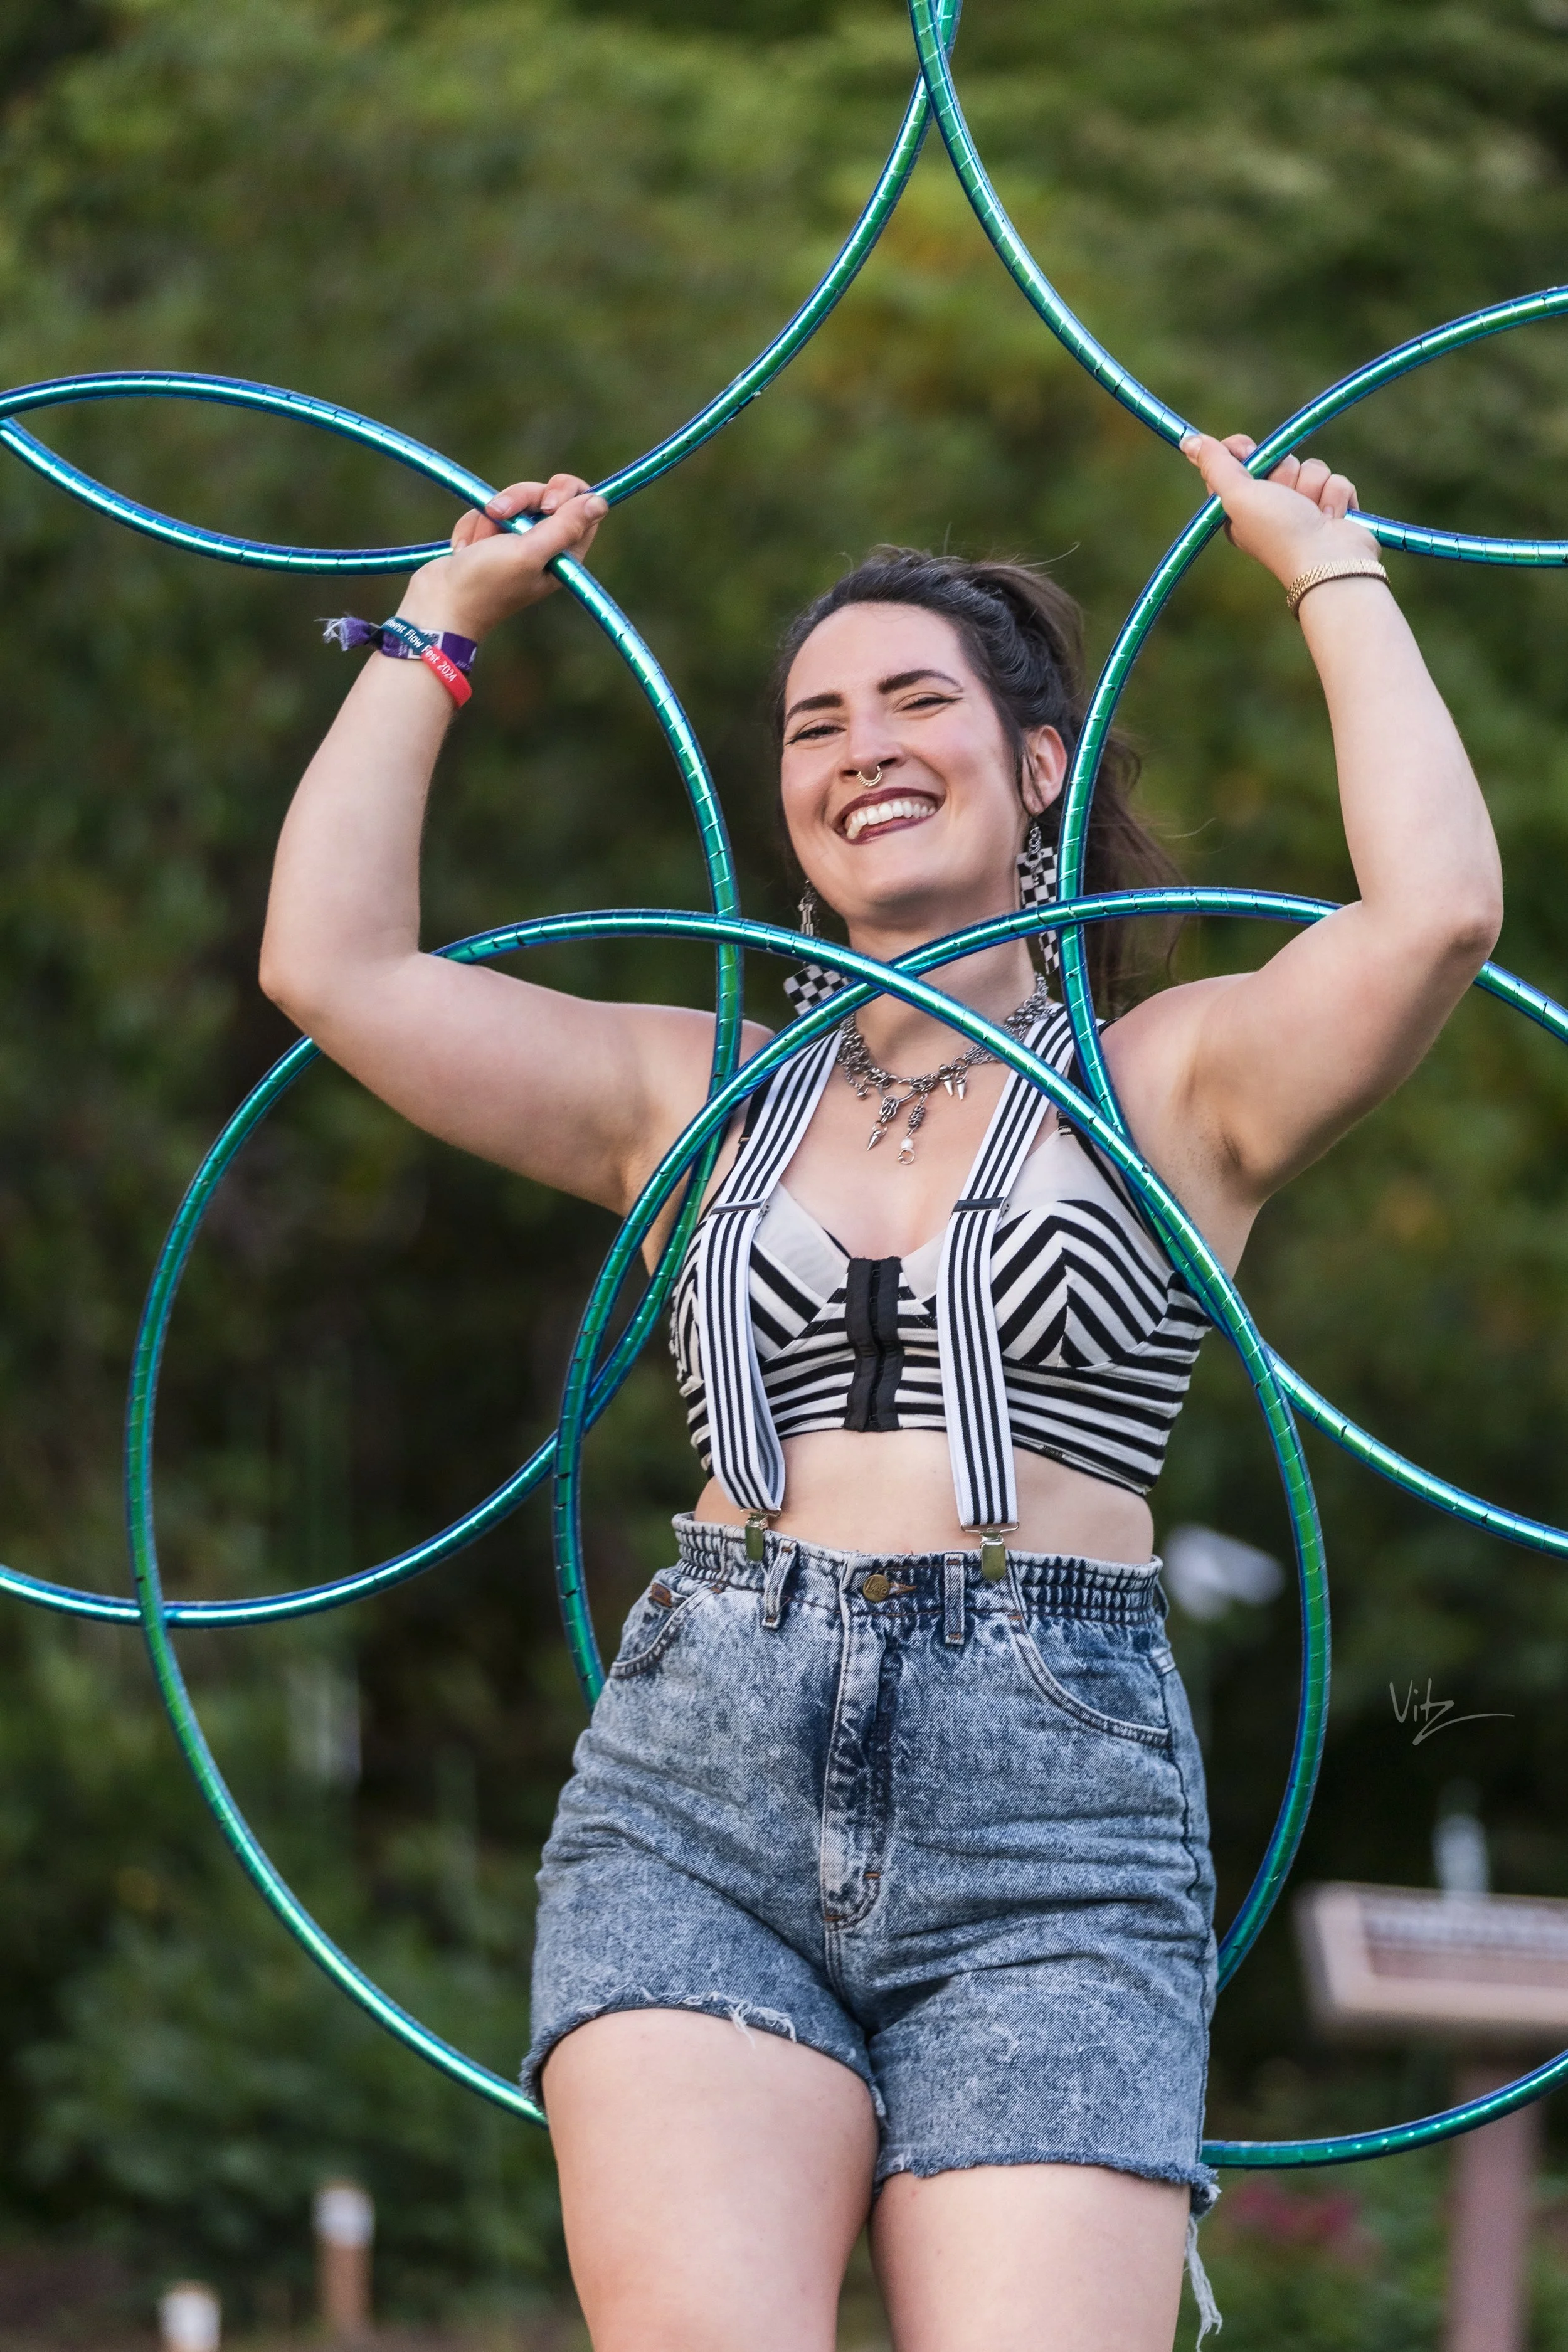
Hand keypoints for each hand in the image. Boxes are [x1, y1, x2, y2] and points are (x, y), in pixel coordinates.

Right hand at [396, 472, 607, 642]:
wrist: (438, 602)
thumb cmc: (485, 584)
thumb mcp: (530, 552)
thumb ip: (565, 526)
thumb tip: (600, 501)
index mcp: (564, 554)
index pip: (582, 505)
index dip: (563, 494)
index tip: (545, 505)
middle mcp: (545, 547)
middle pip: (545, 495)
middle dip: (519, 500)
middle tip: (500, 514)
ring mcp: (517, 542)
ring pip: (513, 500)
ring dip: (489, 518)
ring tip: (476, 546)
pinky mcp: (490, 539)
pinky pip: (486, 512)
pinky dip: (473, 526)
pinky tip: (465, 550)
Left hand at [1181, 431, 1376, 588]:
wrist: (1329, 561)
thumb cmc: (1279, 531)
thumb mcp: (1237, 495)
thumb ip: (1215, 466)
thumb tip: (1189, 441)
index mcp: (1240, 508)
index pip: (1236, 461)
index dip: (1244, 451)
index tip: (1248, 452)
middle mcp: (1269, 508)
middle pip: (1278, 460)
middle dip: (1285, 473)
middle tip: (1284, 498)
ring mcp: (1302, 508)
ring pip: (1310, 467)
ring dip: (1312, 486)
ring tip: (1310, 514)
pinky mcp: (1330, 508)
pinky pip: (1334, 479)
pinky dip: (1334, 497)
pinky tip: (1329, 519)